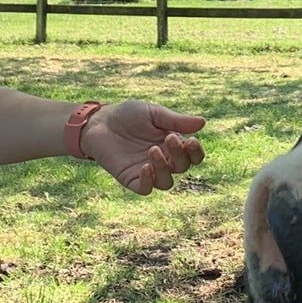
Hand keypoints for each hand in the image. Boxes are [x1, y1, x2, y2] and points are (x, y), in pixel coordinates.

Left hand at [81, 100, 206, 194]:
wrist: (98, 122)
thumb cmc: (127, 115)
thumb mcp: (153, 113)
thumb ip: (176, 121)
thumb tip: (203, 123)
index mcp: (172, 144)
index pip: (192, 156)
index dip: (196, 152)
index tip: (192, 141)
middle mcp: (163, 160)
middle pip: (182, 167)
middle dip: (180, 155)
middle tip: (169, 139)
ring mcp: (147, 171)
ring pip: (166, 182)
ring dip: (164, 169)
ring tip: (153, 150)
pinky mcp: (131, 178)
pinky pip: (145, 189)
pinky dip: (149, 181)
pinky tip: (146, 167)